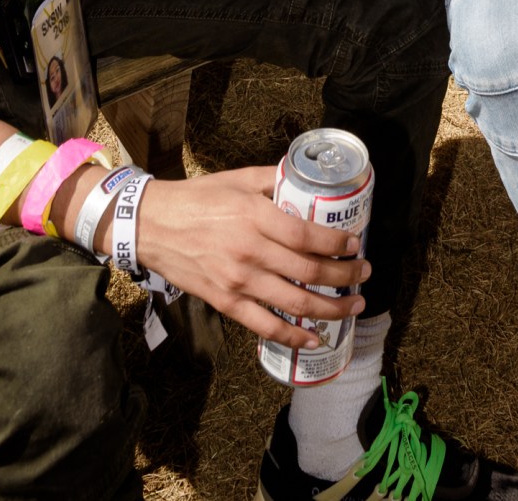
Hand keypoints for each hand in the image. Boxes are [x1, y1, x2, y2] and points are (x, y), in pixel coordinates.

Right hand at [133, 165, 369, 340]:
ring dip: (331, 308)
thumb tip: (305, 178)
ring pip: (295, 303)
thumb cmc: (197, 198)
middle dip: (344, 277)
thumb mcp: (238, 178)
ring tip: (353, 306)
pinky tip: (315, 339)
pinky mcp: (225, 303)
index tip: (355, 244)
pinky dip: (293, 336)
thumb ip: (273, 178)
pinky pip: (265, 326)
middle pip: (309, 272)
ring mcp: (238, 281)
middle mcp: (250, 251)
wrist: (153, 226)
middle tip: (364, 274)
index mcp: (255, 216)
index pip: (308, 236)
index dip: (337, 244)